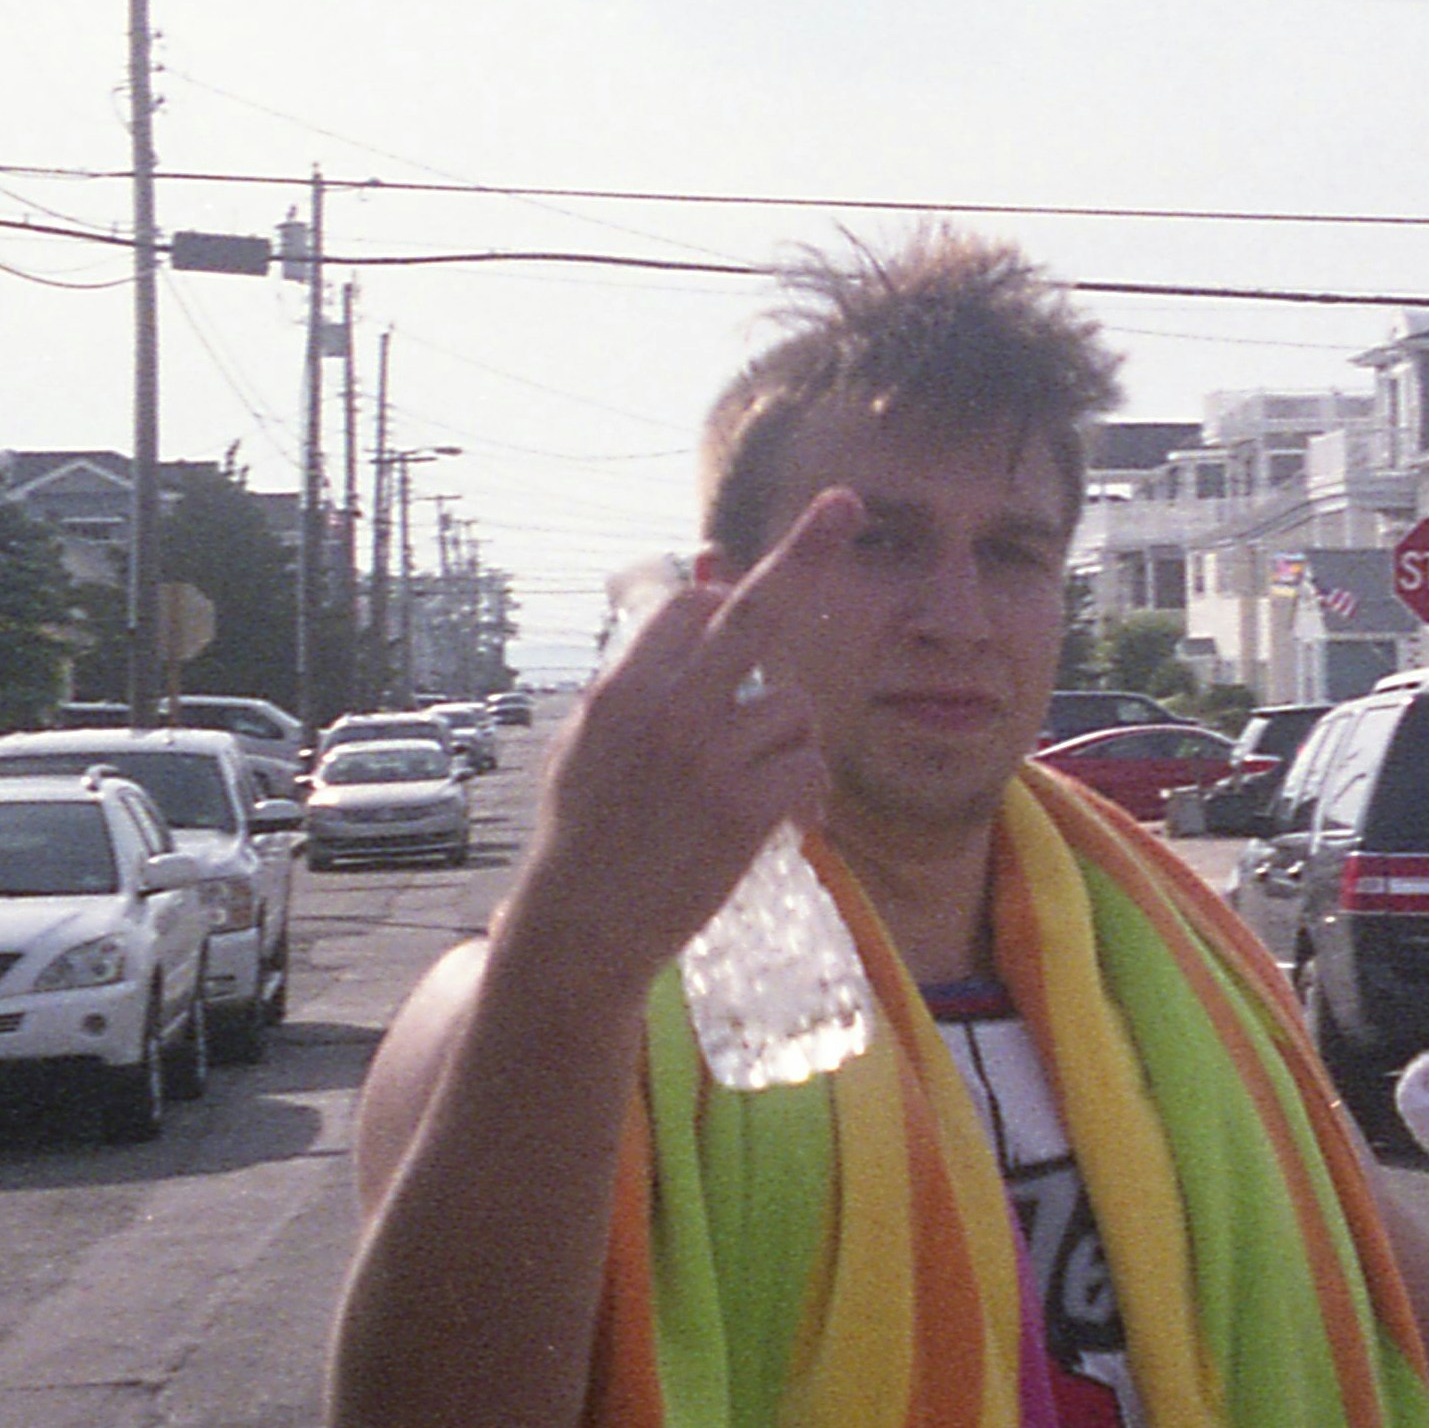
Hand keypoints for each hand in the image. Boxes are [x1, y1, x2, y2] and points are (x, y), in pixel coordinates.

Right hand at [496, 487, 860, 1005]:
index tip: (732, 607)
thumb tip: (701, 574)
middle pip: (753, 612)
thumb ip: (648, 663)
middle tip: (845, 502)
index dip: (719, 609)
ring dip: (790, 745)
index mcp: (622, 688)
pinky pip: (811, 769)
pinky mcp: (745, 810)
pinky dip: (809, 795)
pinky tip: (784, 822)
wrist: (584, 925)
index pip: (693, 608)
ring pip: (796, 710)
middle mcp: (667, 710)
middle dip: (804, 552)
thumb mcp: (597, 736)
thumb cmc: (589, 827)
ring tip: (750, 789)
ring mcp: (708, 758)